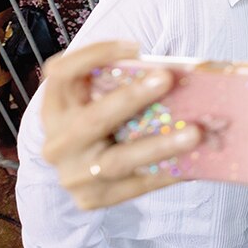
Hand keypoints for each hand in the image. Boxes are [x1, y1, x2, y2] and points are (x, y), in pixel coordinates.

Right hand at [41, 41, 200, 209]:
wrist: (76, 173)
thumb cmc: (96, 124)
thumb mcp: (92, 102)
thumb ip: (115, 87)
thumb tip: (174, 74)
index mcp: (53, 107)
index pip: (61, 73)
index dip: (94, 56)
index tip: (135, 47)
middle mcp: (56, 141)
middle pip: (92, 119)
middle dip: (131, 98)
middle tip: (167, 79)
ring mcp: (71, 174)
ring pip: (117, 161)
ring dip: (158, 145)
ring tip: (194, 133)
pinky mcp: (90, 200)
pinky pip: (134, 186)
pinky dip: (165, 173)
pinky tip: (193, 162)